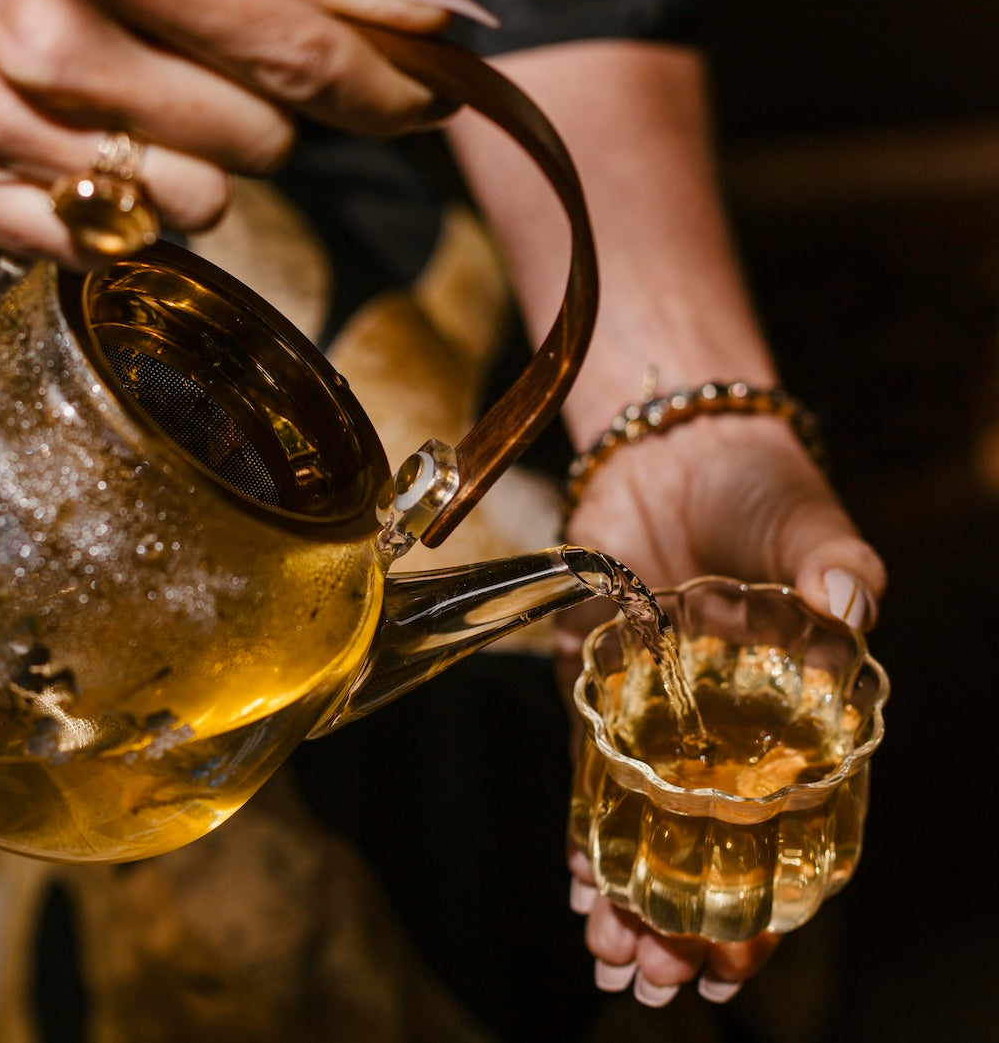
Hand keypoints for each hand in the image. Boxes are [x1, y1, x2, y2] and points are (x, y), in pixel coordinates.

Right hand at [0, 0, 454, 265]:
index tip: (426, 101)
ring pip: (190, 209)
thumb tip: (424, 24)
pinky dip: (124, 210)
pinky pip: (93, 247)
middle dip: (271, 107)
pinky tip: (110, 145)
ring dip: (204, 161)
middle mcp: (52, 48)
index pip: (301, 65)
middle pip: (258, 150)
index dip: (386, 94)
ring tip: (158, 91)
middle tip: (223, 53)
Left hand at [557, 412, 885, 1004]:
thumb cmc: (759, 490)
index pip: (784, 829)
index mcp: (790, 714)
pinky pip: (583, 763)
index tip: (735, 967)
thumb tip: (853, 597)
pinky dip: (579, 822)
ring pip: (638, 820)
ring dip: (621, 889)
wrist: (676, 452)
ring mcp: (654, 712)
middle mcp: (721, 729)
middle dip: (675, 918)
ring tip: (608, 950)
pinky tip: (576, 877)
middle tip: (649, 977)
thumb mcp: (809, 524)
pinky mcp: (596, 681)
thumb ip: (836, 561)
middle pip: (701, 844)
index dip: (765, 904)